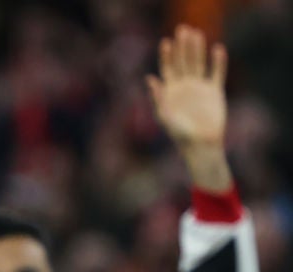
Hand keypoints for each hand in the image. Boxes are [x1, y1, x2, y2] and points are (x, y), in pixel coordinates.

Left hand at [146, 25, 231, 190]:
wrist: (201, 144)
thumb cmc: (179, 134)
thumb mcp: (165, 116)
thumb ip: (158, 97)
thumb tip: (150, 78)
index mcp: (170, 91)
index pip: (167, 68)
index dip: (166, 55)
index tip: (166, 42)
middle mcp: (184, 87)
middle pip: (183, 62)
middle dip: (182, 46)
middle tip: (183, 29)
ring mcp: (200, 88)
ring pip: (199, 64)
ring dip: (198, 49)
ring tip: (198, 33)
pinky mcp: (215, 92)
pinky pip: (217, 73)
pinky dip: (218, 62)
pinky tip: (217, 49)